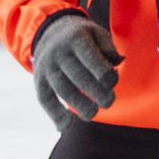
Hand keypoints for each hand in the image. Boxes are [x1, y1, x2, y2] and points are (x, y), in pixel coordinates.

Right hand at [31, 11, 120, 126]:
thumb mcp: (96, 33)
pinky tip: (66, 126)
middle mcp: (59, 53)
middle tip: (108, 102)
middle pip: (79, 78)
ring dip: (79, 106)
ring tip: (92, 113)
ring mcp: (47, 68)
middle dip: (97, 94)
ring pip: (63, 90)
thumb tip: (119, 62)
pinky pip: (45, 99)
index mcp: (76, 39)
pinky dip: (54, 114)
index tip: (112, 82)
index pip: (92, 60)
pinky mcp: (38, 80)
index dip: (106, 75)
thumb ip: (109, 47)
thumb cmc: (81, 37)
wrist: (50, 32)